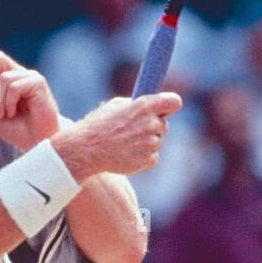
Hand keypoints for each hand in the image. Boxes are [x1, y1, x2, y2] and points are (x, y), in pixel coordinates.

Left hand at [0, 51, 59, 151]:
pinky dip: (9, 102)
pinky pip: (14, 87)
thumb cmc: (18, 129)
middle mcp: (20, 74)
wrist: (36, 142)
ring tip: (5, 114)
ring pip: (3, 78)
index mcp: (10, 78)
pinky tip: (14, 112)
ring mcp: (30, 77)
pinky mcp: (38, 84)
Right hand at [53, 93, 182, 182]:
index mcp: (145, 106)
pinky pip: (153, 157)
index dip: (170, 106)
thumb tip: (148, 107)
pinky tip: (126, 154)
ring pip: (157, 142)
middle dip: (152, 127)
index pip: (174, 102)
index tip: (166, 109)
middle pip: (164, 125)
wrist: (87, 150)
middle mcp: (152, 123)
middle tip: (133, 132)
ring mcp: (151, 143)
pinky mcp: (149, 160)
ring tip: (125, 144)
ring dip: (146, 143)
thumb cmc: (98, 126)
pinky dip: (142, 157)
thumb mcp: (115, 106)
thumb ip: (135, 105)